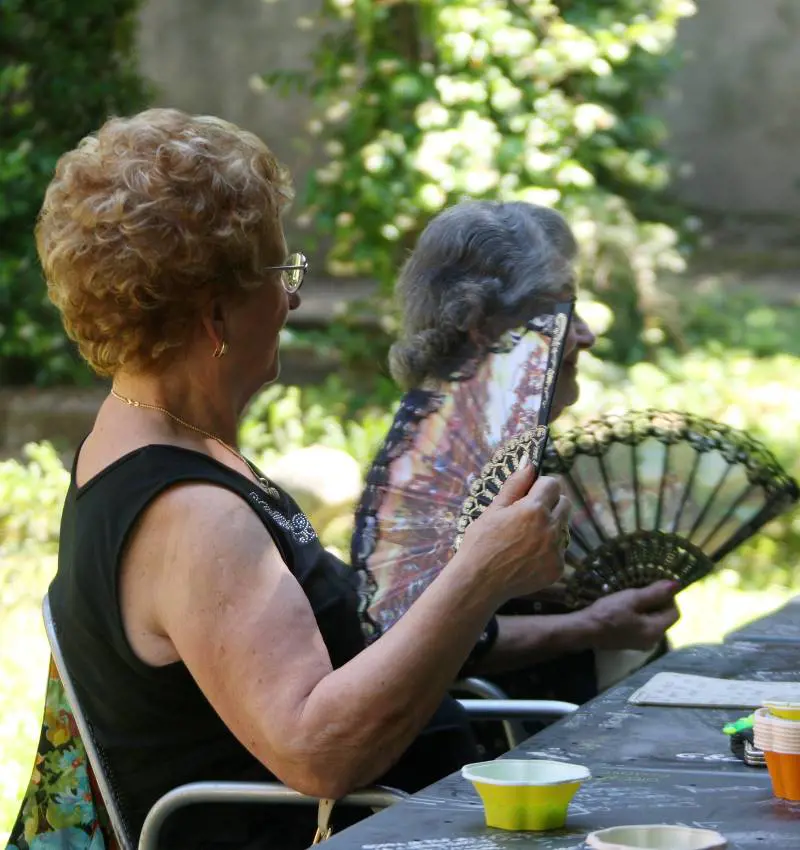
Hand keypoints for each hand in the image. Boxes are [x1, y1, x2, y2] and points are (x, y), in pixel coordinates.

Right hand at [457, 462, 570, 603]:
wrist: (479, 583)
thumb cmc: (480, 543)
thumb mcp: (493, 510)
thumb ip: (515, 485)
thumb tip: (529, 463)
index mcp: (534, 509)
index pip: (553, 484)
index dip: (541, 486)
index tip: (530, 493)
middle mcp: (550, 528)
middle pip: (565, 503)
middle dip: (550, 503)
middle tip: (528, 515)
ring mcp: (556, 550)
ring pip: (562, 527)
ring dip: (549, 527)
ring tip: (524, 538)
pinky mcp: (557, 568)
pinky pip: (559, 550)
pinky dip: (547, 550)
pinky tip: (526, 556)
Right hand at [585, 581, 679, 650]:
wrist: (585, 630)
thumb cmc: (608, 613)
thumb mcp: (632, 598)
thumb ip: (655, 592)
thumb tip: (676, 584)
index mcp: (656, 630)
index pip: (674, 613)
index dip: (668, 598)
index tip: (653, 586)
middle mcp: (653, 640)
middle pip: (664, 618)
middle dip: (657, 603)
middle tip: (642, 589)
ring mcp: (641, 643)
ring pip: (653, 622)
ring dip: (647, 609)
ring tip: (633, 596)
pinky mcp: (631, 642)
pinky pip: (643, 627)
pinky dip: (640, 616)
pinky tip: (626, 608)